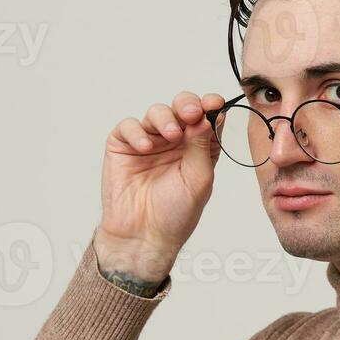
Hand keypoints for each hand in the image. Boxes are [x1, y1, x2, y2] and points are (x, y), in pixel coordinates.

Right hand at [93, 90, 226, 282]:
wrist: (143, 236)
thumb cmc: (175, 213)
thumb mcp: (198, 179)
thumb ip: (203, 146)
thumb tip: (208, 116)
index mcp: (198, 148)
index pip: (206, 118)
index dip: (211, 106)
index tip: (215, 103)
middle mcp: (175, 141)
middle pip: (182, 108)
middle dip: (187, 105)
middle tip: (191, 113)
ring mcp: (149, 142)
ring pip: (157, 112)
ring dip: (165, 118)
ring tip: (171, 134)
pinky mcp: (124, 146)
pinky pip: (129, 126)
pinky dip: (137, 132)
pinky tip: (145, 147)